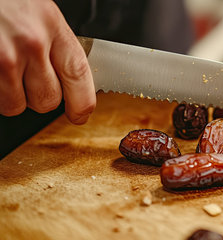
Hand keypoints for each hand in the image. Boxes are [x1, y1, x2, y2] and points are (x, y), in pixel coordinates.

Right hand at [0, 0, 95, 123]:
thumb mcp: (38, 11)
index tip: (80, 114)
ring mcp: (3, 58)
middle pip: (47, 100)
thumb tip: (69, 77)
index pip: (79, 75)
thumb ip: (54, 42)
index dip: (82, 103)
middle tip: (27, 79)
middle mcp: (30, 42)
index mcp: (52, 25)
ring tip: (3, 69)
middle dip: (39, 97)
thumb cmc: (6, 0)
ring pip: (16, 105)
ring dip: (10, 96)